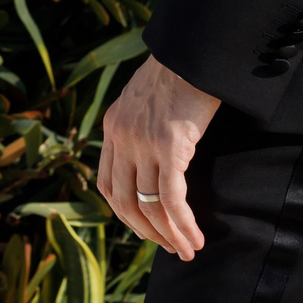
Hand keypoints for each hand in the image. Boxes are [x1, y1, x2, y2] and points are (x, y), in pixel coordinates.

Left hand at [96, 55, 219, 259]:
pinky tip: (195, 237)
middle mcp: (121, 138)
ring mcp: (143, 143)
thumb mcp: (145, 100)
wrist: (193, 51)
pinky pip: (171, 198)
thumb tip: (150, 155)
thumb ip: (139, 126)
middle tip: (167, 248)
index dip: (124, 212)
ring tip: (187, 250)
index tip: (143, 228)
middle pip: (124, 201)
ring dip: (169, 234)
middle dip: (146, 231)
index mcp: (112, 127)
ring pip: (149, 205)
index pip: (107, 183)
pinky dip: (182, 223)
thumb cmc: (178, 74)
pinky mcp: (170, 147)